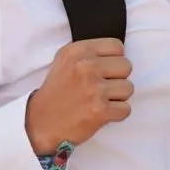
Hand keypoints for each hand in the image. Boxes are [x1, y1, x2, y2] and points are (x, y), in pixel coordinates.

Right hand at [25, 38, 132, 155]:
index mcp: (78, 51)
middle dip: (117, 78)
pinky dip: (116, 114)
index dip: (113, 60)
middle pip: (126, 66)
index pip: (117, 46)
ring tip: (99, 101)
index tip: (103, 71)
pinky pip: (126, 109)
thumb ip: (89, 53)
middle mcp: (86, 66)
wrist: (40, 124)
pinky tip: (101, 113)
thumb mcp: (64, 61)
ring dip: (117, 98)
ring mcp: (94, 89)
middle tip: (101, 88)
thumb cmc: (56, 92)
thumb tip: (118, 53)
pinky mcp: (100, 110)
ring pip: (128, 88)